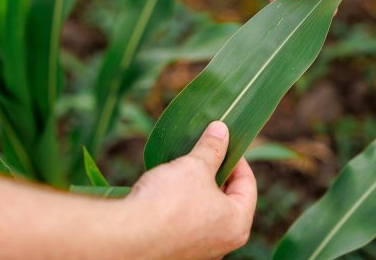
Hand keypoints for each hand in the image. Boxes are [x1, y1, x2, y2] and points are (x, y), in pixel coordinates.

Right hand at [124, 121, 256, 259]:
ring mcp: (200, 251)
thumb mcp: (194, 166)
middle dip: (218, 173)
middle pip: (229, 199)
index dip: (237, 158)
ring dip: (199, 188)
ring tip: (186, 168)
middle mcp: (223, 243)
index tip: (225, 142)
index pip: (248, 184)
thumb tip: (221, 128)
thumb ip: (212, 148)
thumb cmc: (168, 202)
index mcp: (237, 223)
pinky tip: (169, 190)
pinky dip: (184, 205)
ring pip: (207, 212)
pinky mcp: (177, 252)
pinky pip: (188, 224)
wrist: (127, 237)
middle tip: (206, 152)